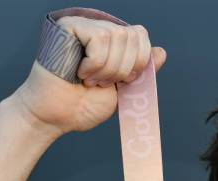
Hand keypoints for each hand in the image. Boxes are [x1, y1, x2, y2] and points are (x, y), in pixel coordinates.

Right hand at [12, 16, 166, 135]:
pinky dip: (94, 63)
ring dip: (106, 69)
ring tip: (89, 80)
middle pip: (133, 35)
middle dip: (122, 68)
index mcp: (112, 43)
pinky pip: (100, 38)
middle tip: (101, 83)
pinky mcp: (70, 26)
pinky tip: (79, 72)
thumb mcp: (122, 90)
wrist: (56, 117)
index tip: (121, 82)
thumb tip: (161, 52)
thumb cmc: (83, 106)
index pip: (141, 36)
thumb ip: (140, 71)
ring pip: (117, 37)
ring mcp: (84, 25)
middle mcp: (99, 29)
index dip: (139, 62)